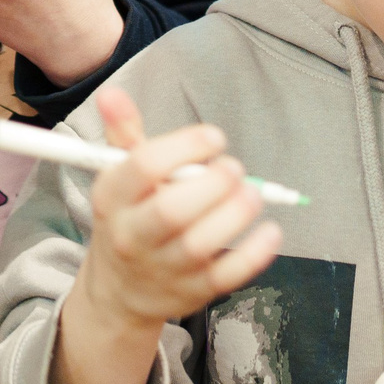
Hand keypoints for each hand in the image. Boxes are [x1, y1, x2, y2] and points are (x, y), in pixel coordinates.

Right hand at [51, 88, 279, 383]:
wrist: (118, 291)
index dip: (185, 146)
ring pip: (200, 244)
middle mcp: (133, 234)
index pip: (144, 167)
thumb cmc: (128, 218)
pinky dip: (255, 253)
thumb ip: (123, 133)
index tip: (213, 138)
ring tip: (252, 195)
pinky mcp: (192, 292)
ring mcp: (164, 267)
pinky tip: (270, 231)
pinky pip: (227, 276)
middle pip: (172, 209)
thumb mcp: (118, 176)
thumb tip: (112, 91)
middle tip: (235, 169)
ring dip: (235, 214)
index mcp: (114, 197)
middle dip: (214, 183)